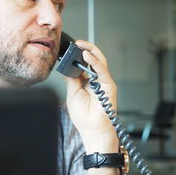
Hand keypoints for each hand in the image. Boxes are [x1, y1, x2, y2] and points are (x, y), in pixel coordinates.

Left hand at [65, 40, 119, 174]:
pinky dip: (95, 61)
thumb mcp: (72, 93)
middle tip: (76, 43)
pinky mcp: (109, 86)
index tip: (69, 48)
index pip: (84, 63)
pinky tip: (87, 55)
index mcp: (88, 82)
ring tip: (81, 45)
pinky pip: (102, 70)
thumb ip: (71, 79)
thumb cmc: (84, 117)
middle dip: (85, 49)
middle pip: (93, 59)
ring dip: (90, 51)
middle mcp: (97, 80)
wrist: (92, 131)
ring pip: (99, 61)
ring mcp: (104, 82)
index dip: (78, 54)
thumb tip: (66, 66)